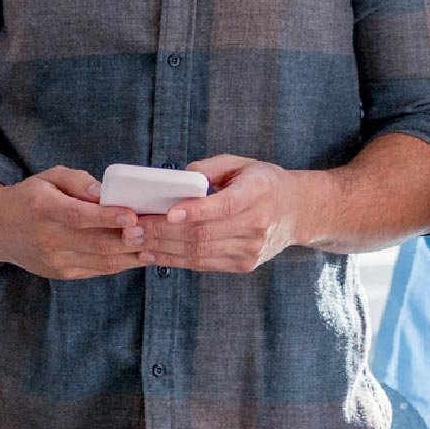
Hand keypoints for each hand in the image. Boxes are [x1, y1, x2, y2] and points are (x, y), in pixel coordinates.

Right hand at [0, 166, 143, 279]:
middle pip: (95, 242)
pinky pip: (98, 270)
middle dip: (129, 238)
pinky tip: (138, 255)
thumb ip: (77, 180)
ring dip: (132, 255)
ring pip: (101, 261)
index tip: (132, 215)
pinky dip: (121, 263)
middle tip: (156, 230)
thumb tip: (104, 192)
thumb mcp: (47, 177)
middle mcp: (47, 237)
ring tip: (156, 245)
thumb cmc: (29, 197)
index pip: (77, 216)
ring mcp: (54, 259)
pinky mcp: (61, 273)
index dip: (106, 217)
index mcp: (43, 208)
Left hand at [140, 155, 314, 272]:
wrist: (297, 212)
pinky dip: (175, 260)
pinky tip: (153, 254)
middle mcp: (257, 224)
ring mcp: (252, 249)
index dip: (196, 210)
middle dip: (163, 232)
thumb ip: (210, 168)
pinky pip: (204, 264)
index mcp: (258, 192)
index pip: (225, 205)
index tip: (168, 212)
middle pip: (205, 233)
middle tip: (132, 228)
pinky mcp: (244, 264)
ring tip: (135, 241)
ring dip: (163, 248)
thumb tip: (178, 178)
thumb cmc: (261, 182)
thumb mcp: (241, 164)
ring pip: (201, 252)